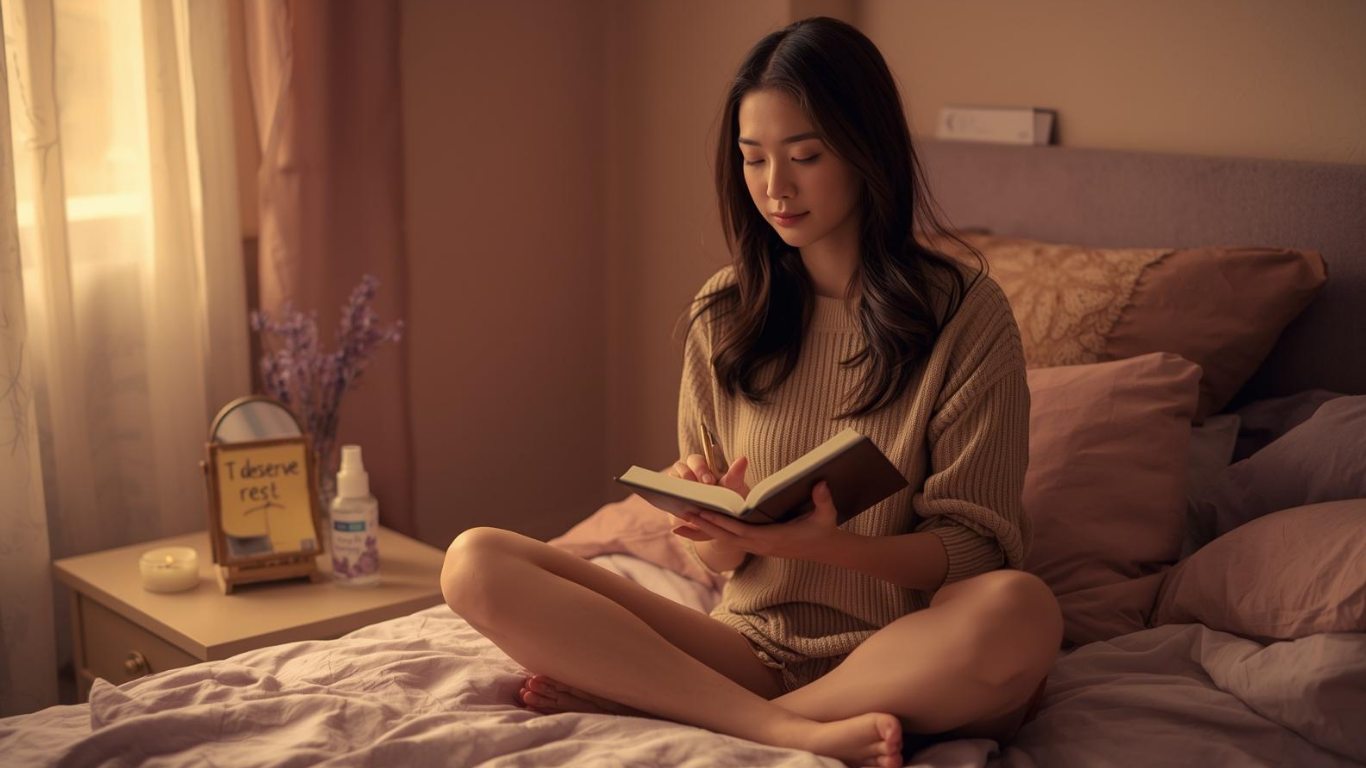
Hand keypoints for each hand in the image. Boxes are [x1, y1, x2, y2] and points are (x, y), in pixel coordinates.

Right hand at [665, 454, 750, 541]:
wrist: (723, 520)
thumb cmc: (729, 499)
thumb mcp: (734, 488)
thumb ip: (736, 474)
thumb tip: (743, 458)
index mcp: (702, 467)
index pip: (695, 461)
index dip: (700, 468)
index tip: (709, 481)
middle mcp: (687, 473)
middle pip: (680, 468)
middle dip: (689, 477)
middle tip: (700, 490)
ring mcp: (679, 487)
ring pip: (673, 482)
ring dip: (680, 489)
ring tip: (691, 501)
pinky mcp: (674, 502)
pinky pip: (669, 498)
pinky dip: (675, 503)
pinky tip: (684, 513)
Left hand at [677, 480, 841, 561]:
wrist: (826, 549)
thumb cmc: (824, 529)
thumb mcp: (827, 515)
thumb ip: (823, 500)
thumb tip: (821, 483)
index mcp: (774, 538)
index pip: (742, 532)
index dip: (722, 523)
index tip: (705, 514)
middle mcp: (761, 545)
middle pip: (727, 537)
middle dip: (704, 526)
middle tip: (682, 515)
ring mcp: (757, 547)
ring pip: (725, 540)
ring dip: (703, 532)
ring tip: (678, 526)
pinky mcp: (756, 544)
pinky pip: (730, 540)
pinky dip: (713, 534)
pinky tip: (697, 529)